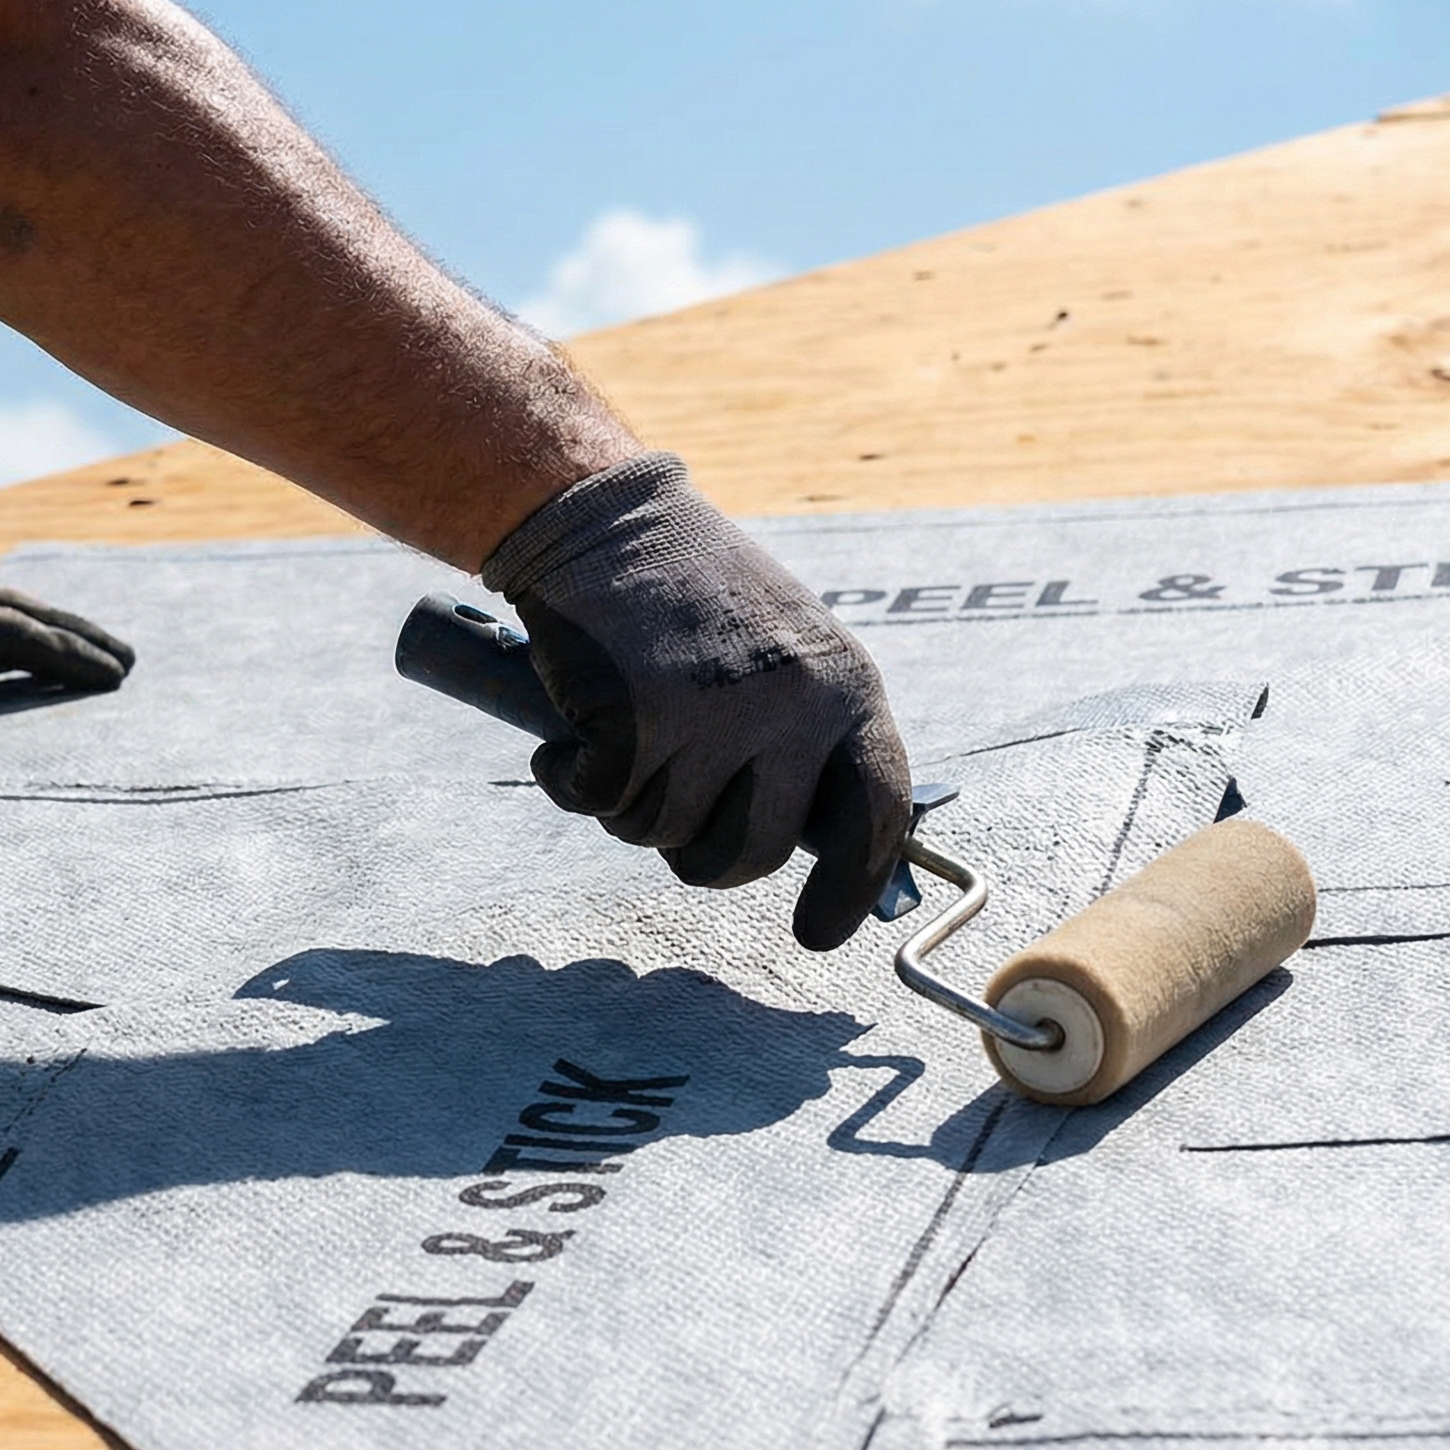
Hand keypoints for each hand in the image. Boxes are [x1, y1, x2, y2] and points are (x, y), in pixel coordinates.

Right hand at [482, 454, 912, 951]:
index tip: (821, 931)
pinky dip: (570, 780)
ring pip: (663, 832)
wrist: (601, 518)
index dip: (852, 885)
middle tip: (669, 812)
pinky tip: (572, 730)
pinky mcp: (634, 720)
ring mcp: (714, 714)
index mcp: (844, 684)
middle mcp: (791, 703)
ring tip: (621, 732)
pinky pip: (598, 802)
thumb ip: (809, 737)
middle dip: (702, 855)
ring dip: (627, 802)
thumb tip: (824, 849)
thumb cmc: (689, 591)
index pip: (879, 811)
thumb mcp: (785, 651)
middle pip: (754, 851)